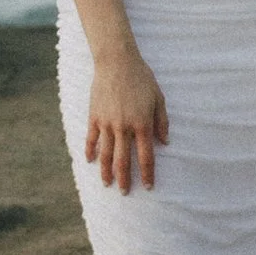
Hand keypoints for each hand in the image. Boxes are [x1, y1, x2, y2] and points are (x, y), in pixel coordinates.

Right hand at [86, 50, 169, 191]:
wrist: (116, 62)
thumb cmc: (141, 78)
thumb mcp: (158, 98)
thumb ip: (162, 121)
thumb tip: (165, 142)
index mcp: (142, 124)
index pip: (146, 156)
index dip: (147, 174)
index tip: (148, 187)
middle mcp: (124, 127)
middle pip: (124, 161)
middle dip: (125, 179)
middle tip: (124, 193)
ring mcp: (107, 123)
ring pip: (106, 154)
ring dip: (106, 171)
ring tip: (107, 184)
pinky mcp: (94, 117)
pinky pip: (92, 139)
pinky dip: (90, 151)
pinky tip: (90, 161)